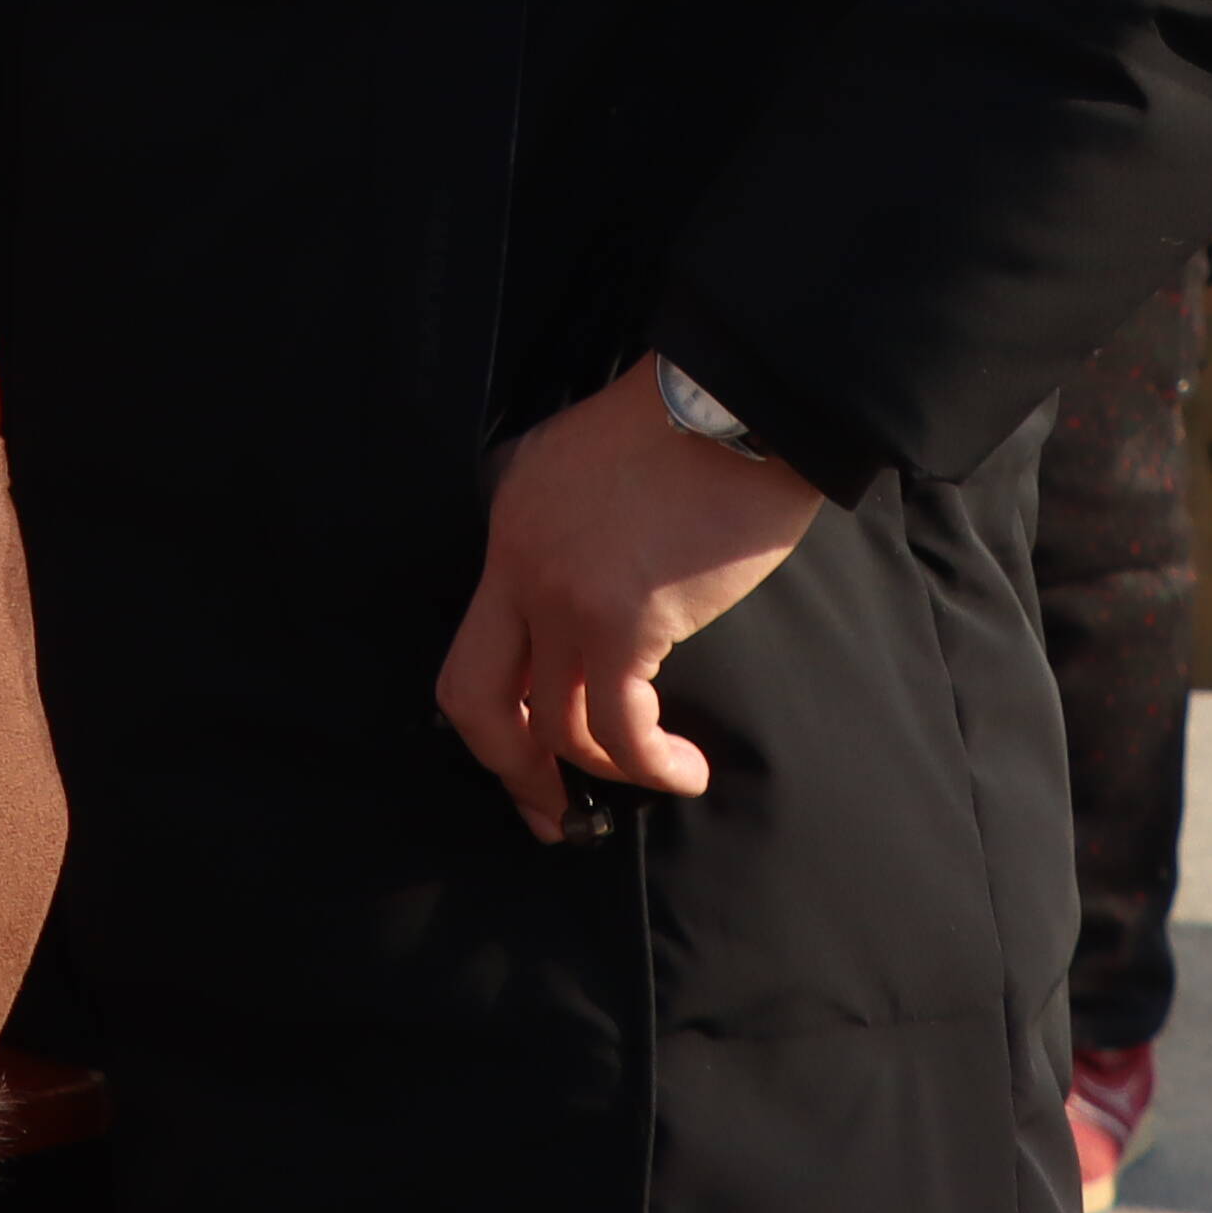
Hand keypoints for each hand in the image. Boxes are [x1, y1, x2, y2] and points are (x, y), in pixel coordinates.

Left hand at [433, 359, 826, 843]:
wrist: (739, 400)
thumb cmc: (691, 429)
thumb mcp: (594, 466)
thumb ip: (573, 531)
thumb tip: (592, 606)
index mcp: (510, 522)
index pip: (477, 636)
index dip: (501, 707)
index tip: (534, 749)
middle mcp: (517, 562)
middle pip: (472, 695)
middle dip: (508, 767)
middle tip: (547, 812)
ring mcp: (562, 594)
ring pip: (552, 723)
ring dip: (602, 772)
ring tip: (656, 778)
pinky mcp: (623, 620)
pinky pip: (618, 727)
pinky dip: (649, 766)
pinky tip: (684, 771)